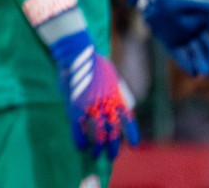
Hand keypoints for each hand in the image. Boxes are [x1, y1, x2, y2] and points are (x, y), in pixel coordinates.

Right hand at [51, 30, 139, 159]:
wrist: (77, 53)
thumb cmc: (93, 61)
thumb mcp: (112, 76)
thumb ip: (114, 90)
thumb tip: (115, 100)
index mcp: (117, 97)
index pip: (128, 121)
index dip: (131, 134)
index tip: (132, 145)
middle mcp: (107, 105)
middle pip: (113, 131)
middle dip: (112, 146)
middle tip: (110, 155)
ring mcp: (92, 106)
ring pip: (97, 133)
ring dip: (98, 146)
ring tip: (96, 155)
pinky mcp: (76, 106)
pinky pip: (78, 127)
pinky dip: (79, 138)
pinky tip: (80, 146)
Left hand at [131, 0, 208, 76]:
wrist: (150, 1)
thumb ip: (199, 2)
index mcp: (204, 20)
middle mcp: (198, 33)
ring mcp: (187, 41)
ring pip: (199, 55)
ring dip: (203, 63)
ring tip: (206, 72)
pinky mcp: (175, 47)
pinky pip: (182, 58)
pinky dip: (188, 65)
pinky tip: (193, 72)